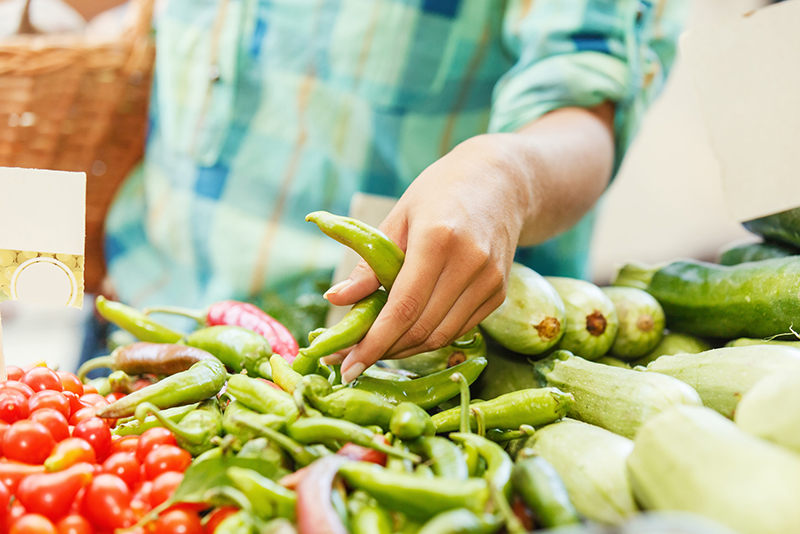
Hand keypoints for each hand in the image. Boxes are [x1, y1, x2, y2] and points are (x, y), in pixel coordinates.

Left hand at [324, 134, 531, 382]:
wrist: (501, 182)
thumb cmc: (441, 193)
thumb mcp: (398, 218)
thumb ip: (369, 264)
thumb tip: (335, 299)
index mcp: (438, 239)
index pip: (404, 307)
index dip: (374, 343)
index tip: (346, 367)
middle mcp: (469, 263)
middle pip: (422, 328)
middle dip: (382, 351)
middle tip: (349, 362)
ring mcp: (490, 281)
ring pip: (441, 336)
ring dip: (405, 349)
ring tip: (375, 349)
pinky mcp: (499, 292)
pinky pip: (459, 329)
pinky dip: (429, 338)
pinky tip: (406, 334)